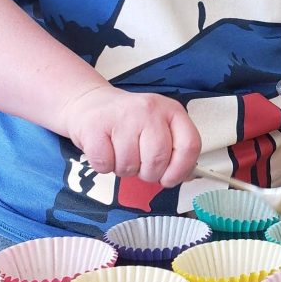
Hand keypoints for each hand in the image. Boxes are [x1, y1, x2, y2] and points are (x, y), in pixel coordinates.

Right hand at [61, 84, 201, 185]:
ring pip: (130, 166)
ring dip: (124, 169)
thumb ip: (175, 150)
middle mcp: (150, 109)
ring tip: (120, 152)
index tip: (169, 178)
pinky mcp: (96, 125)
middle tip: (139, 164)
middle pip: (158, 160)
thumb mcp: (159, 127)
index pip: (189, 145)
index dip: (180, 170)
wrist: (91, 103)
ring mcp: (123, 115)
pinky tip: (106, 150)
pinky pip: (105, 164)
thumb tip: (185, 176)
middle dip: (148, 173)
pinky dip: (104, 166)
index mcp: (172, 110)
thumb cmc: (129, 122)